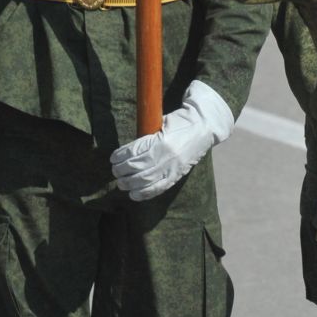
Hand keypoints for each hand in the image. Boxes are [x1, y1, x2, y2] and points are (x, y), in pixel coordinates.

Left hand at [109, 80, 233, 201]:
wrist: (204, 127)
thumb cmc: (180, 121)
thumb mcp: (162, 122)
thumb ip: (147, 135)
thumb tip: (128, 149)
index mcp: (161, 140)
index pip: (134, 151)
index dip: (121, 156)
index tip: (112, 158)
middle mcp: (166, 155)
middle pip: (137, 168)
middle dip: (122, 171)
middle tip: (114, 171)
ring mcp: (172, 167)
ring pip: (146, 180)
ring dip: (130, 183)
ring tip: (120, 183)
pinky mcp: (177, 175)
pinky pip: (159, 188)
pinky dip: (144, 193)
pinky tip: (133, 194)